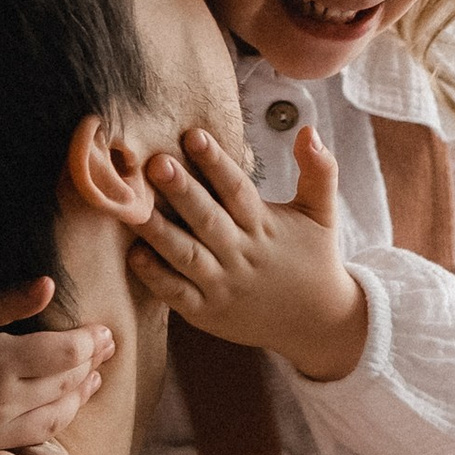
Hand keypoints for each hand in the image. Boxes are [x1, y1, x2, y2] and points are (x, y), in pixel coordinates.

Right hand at [0, 278, 107, 454]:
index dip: (92, 342)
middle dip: (89, 367)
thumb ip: (4, 302)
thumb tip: (49, 285)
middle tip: (103, 355)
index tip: (104, 334)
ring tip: (91, 385)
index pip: (67, 352)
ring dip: (77, 403)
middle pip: (64, 385)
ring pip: (51, 422)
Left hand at [127, 127, 368, 382]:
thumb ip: (319, 170)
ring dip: (159, 231)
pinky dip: (156, 277)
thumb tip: (309, 130)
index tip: (193, 135)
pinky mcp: (207, 312)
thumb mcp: (322, 213)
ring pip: (186, 255)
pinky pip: (177, 294)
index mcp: (264, 227)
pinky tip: (134, 255)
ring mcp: (223, 285)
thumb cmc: (315, 259)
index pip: (237, 190)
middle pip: (207, 219)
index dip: (216, 163)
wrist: (318, 324)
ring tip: (133, 206)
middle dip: (181, 191)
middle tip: (156, 163)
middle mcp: (241, 254)